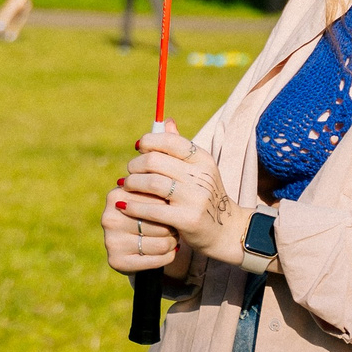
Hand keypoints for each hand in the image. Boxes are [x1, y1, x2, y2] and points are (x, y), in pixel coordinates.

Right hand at [101, 187, 186, 277]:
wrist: (131, 245)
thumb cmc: (145, 216)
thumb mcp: (148, 198)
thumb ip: (157, 190)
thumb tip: (172, 188)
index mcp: (116, 196)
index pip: (158, 200)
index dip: (170, 206)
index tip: (173, 209)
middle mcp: (110, 218)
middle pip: (159, 221)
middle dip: (172, 226)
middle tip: (174, 227)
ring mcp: (112, 241)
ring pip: (161, 243)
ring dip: (172, 242)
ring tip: (172, 239)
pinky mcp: (117, 261)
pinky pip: (156, 260)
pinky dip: (168, 256)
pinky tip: (169, 252)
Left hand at [120, 128, 249, 265]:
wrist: (227, 231)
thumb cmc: (205, 196)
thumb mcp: (199, 170)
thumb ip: (180, 148)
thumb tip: (166, 121)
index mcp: (203, 160)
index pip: (170, 141)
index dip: (149, 142)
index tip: (139, 148)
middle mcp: (201, 176)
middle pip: (155, 161)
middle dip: (136, 165)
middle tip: (130, 173)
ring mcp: (195, 198)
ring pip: (151, 183)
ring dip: (132, 184)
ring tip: (126, 187)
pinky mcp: (187, 219)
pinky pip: (151, 209)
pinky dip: (133, 206)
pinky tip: (124, 205)